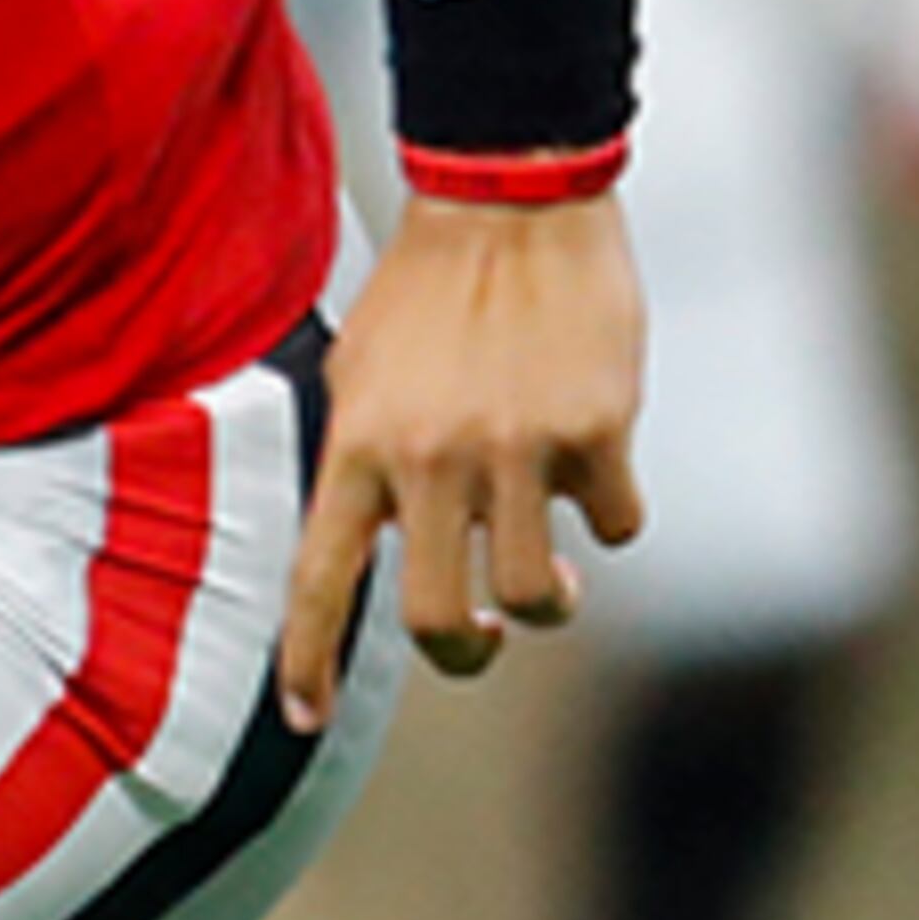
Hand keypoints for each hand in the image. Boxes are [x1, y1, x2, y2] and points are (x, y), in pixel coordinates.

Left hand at [277, 190, 646, 729]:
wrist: (512, 197)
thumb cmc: (428, 288)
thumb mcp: (361, 371)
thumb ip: (364, 462)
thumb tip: (377, 550)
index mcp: (358, 446)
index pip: (319, 581)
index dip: (306, 663)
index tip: (303, 723)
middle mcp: (430, 460)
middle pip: (440, 620)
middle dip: (465, 654)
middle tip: (481, 639)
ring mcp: (515, 451)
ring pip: (538, 596)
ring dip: (551, 601)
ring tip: (558, 577)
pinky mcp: (596, 433)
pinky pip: (615, 523)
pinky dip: (611, 514)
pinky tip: (599, 470)